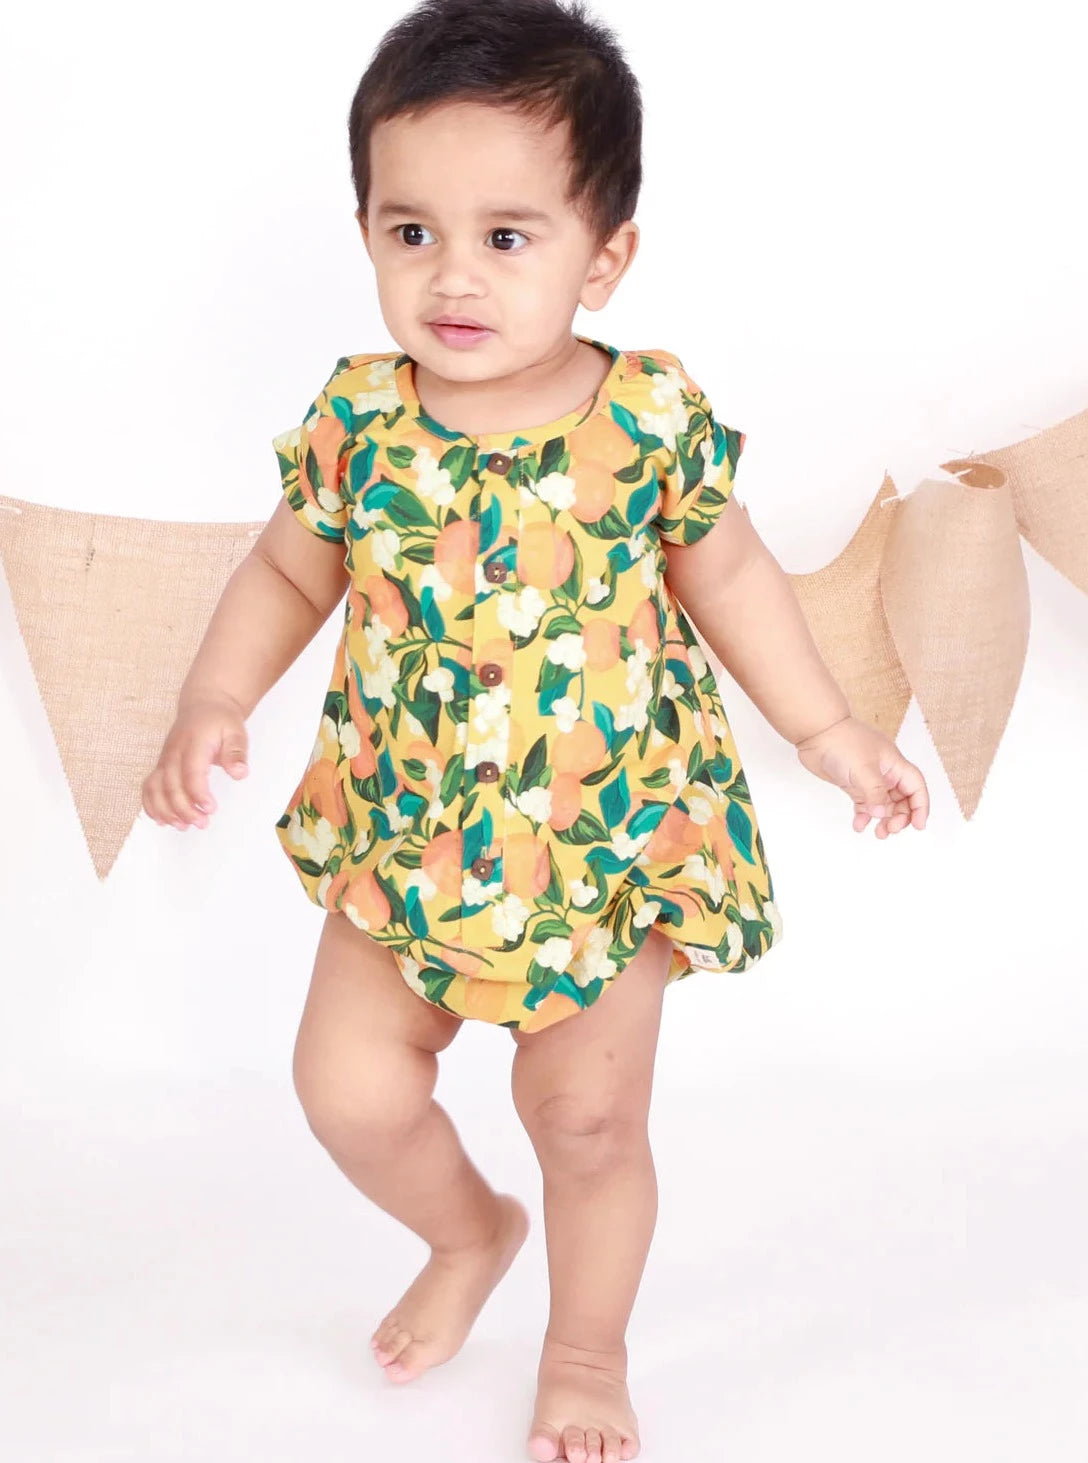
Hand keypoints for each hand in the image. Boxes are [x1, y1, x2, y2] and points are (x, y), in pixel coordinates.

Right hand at [142, 693, 248, 831]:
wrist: (203, 706)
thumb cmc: (220, 720)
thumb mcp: (236, 731)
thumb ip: (237, 752)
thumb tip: (239, 773)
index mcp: (193, 743)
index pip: (191, 772)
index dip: (198, 794)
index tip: (211, 809)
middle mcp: (173, 753)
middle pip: (171, 785)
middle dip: (184, 808)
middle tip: (202, 823)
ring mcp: (164, 760)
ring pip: (155, 788)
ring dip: (165, 810)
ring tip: (183, 826)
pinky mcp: (161, 766)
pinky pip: (149, 787)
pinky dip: (151, 804)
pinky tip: (162, 820)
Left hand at [795, 715, 928, 836]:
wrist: (816, 732)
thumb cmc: (842, 741)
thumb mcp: (863, 768)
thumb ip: (874, 792)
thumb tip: (881, 813)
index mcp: (894, 765)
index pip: (915, 787)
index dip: (920, 806)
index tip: (918, 826)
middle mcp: (885, 773)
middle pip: (902, 800)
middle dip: (900, 817)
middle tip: (890, 829)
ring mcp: (869, 779)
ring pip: (883, 805)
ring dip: (883, 820)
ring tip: (879, 834)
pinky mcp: (853, 784)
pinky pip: (864, 805)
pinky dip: (864, 816)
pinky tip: (859, 825)